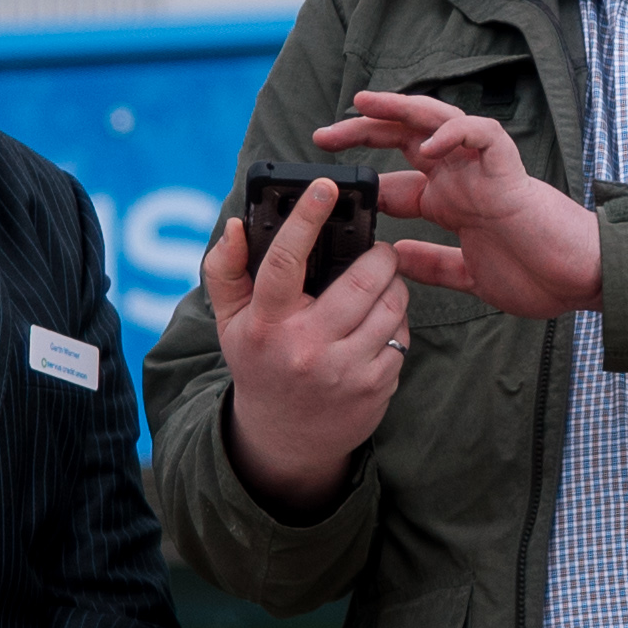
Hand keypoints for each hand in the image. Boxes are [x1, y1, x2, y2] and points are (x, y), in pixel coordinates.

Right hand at [203, 172, 411, 515]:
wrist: (285, 439)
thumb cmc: (260, 364)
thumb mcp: (230, 322)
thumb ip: (225, 270)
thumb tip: (235, 224)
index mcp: (266, 324)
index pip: (283, 262)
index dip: (305, 219)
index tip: (325, 187)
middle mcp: (305, 348)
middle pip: (361, 280)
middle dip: (378, 257)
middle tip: (377, 252)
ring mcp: (344, 370)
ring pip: (391, 306)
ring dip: (393, 288)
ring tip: (378, 289)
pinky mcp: (375, 387)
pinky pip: (402, 337)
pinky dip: (396, 324)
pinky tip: (378, 327)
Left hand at [321, 92, 603, 320]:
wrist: (581, 280)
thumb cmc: (537, 275)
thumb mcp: (469, 275)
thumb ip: (434, 264)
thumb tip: (394, 259)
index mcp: (451, 204)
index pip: (395, 180)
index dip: (361, 178)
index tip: (325, 185)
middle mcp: (462, 180)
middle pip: (404, 139)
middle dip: (363, 131)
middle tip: (322, 135)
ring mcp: (484, 171)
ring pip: (437, 121)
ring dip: (400, 109)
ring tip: (364, 104)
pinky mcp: (509, 170)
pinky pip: (481, 134)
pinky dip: (454, 132)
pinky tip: (428, 144)